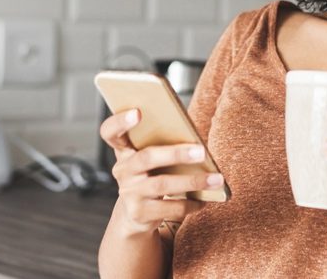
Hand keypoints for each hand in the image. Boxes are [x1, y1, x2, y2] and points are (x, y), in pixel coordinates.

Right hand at [99, 109, 224, 236]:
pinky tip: (204, 200)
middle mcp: (122, 170)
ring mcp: (129, 193)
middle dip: (176, 154)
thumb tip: (198, 145)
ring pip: (162, 185)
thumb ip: (163, 147)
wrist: (136, 215)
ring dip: (193, 181)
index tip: (138, 112)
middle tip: (202, 152)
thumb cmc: (151, 177)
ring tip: (216, 179)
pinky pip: (169, 208)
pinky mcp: (139, 213)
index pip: (110, 132)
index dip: (120, 121)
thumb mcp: (151, 161)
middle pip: (147, 157)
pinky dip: (190, 204)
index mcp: (124, 151)